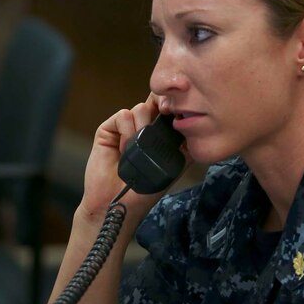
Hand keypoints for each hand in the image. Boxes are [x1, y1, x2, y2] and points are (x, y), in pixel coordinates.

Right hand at [79, 95, 188, 222]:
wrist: (118, 203)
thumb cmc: (145, 191)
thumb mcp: (174, 166)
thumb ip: (184, 145)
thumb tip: (195, 125)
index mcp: (160, 135)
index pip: (169, 109)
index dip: (175, 107)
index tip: (180, 114)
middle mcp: (143, 127)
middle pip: (154, 101)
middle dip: (162, 108)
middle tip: (165, 116)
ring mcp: (125, 128)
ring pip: (140, 108)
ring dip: (142, 129)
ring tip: (138, 151)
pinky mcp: (109, 129)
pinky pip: (123, 115)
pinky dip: (126, 132)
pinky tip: (124, 150)